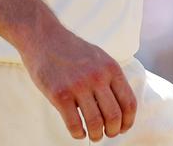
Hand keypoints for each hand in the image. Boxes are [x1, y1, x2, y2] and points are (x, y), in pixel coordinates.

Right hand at [19, 18, 136, 141]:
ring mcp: (78, 86)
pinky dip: (78, 134)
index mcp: (111, 68)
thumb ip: (110, 78)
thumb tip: (122, 106)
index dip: (128, 121)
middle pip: (114, 116)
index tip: (123, 128)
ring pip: (95, 123)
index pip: (129, 102)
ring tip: (94, 136)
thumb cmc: (72, 50)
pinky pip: (74, 124)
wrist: (44, 37)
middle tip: (108, 134)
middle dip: (113, 131)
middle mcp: (97, 77)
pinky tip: (78, 132)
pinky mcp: (60, 94)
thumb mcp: (99, 57)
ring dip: (96, 135)